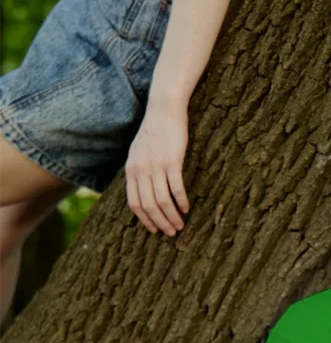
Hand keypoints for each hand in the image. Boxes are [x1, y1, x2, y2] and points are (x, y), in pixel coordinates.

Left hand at [125, 96, 189, 235]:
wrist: (164, 110)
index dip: (145, 220)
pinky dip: (181, 201)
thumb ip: (138, 171)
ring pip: (162, 200)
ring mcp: (156, 166)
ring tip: (181, 225)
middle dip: (160, 223)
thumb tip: (143, 191)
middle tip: (171, 233)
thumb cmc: (154, 131)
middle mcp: (140, 170)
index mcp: (131, 170)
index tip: (155, 230)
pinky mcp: (172, 161)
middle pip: (149, 206)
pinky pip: (176, 188)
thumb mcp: (138, 152)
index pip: (134, 203)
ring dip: (172, 216)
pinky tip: (187, 208)